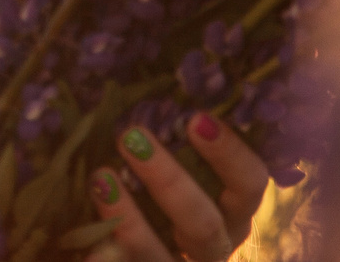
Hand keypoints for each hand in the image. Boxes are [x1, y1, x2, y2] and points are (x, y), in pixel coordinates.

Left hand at [83, 113, 272, 261]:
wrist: (144, 248)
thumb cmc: (166, 188)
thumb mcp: (181, 167)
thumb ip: (174, 140)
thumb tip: (155, 94)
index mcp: (233, 211)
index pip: (250, 183)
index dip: (230, 154)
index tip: (196, 119)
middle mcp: (216, 244)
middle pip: (203, 223)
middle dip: (168, 180)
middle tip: (131, 136)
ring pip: (160, 255)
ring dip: (129, 219)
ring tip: (100, 177)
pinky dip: (107, 256)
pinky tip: (89, 246)